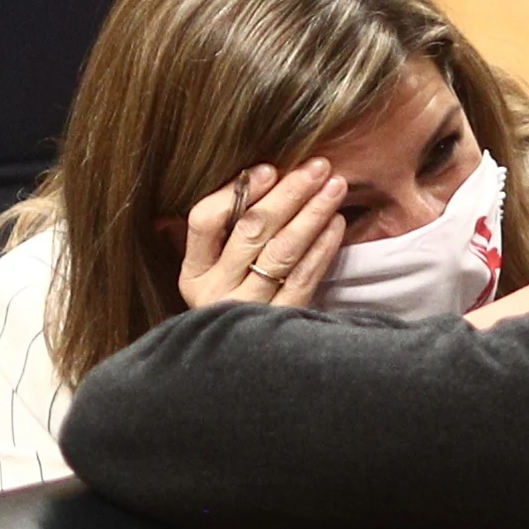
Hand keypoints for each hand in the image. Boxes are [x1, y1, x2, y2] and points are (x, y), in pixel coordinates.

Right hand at [177, 159, 346, 310]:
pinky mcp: (279, 322)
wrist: (246, 361)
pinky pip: (304, 278)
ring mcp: (246, 309)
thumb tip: (257, 175)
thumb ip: (225, 230)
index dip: (237, 192)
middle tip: (317, 167)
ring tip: (334, 187)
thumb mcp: (215, 268)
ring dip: (311, 214)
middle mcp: (214, 292)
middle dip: (288, 194)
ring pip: (281, 252)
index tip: (269, 169)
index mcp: (193, 272)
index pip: (204, 221)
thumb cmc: (234, 295)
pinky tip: (336, 223)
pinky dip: (322, 247)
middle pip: (251, 232)